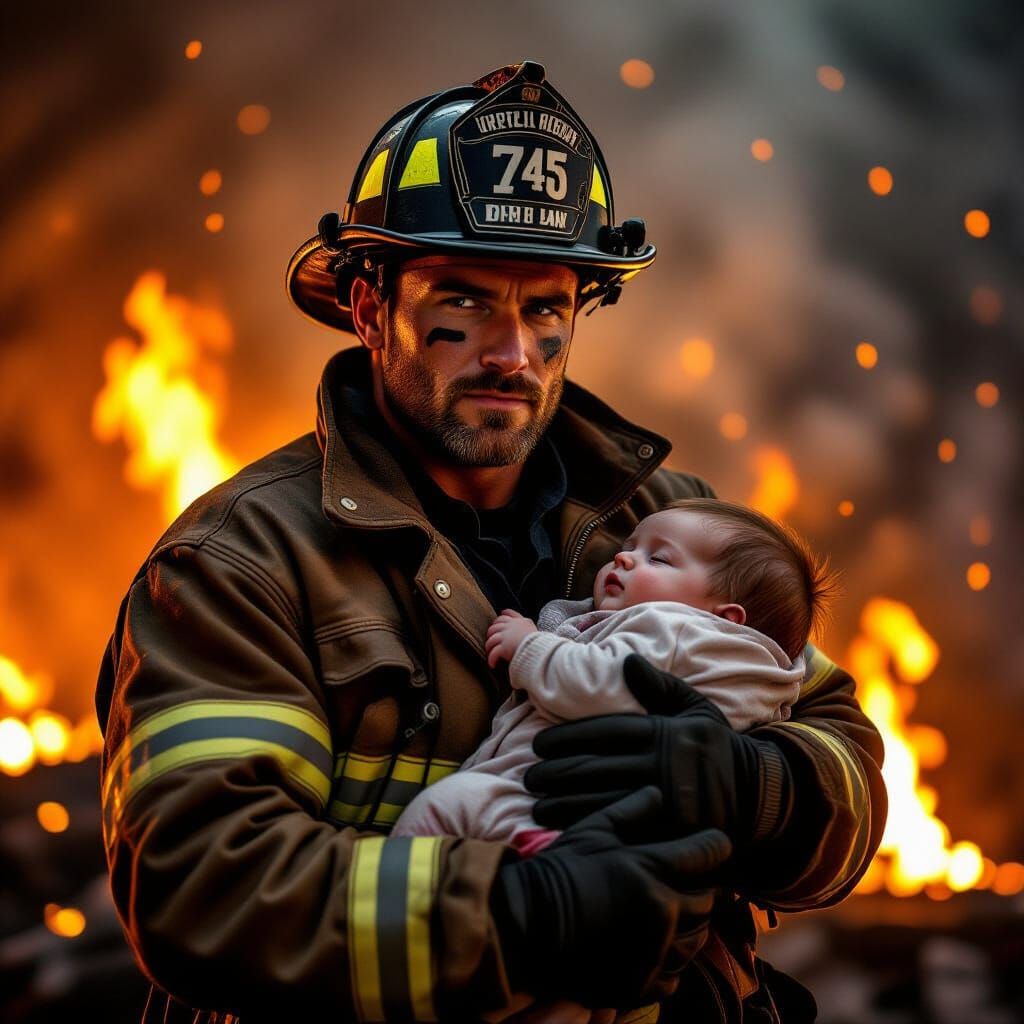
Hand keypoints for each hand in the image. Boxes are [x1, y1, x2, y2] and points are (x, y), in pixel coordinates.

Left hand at [486, 609, 538, 668]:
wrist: (540, 649)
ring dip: (489, 646)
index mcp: (520, 621)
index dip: (501, 617)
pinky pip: (493, 653)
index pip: (507, 614)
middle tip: (492, 640)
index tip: (499, 618)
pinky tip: (492, 664)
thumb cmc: (540, 641)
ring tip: (490, 652)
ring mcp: (506, 636)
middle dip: (491, 632)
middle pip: (495, 626)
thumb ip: (527, 626)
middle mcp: (511, 626)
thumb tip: (526, 625)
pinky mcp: (503, 647)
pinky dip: (491, 659)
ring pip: (491, 639)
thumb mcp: (534, 628)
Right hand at [490, 786, 730, 1008]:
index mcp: (650, 869)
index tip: (707, 845)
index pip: (710, 853)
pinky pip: (674, 977)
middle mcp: (661, 912)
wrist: (526, 923)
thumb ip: (630, 810)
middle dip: (701, 886)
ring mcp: (653, 953)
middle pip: (709, 899)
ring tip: (668, 913)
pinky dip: (669, 962)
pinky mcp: (640, 984)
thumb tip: (659, 792)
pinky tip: (652, 948)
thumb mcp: (592, 830)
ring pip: (697, 940)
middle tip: (683, 881)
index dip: (712, 845)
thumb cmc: (560, 869)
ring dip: (689, 925)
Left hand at [525, 655, 788, 850]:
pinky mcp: (669, 831)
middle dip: (558, 772)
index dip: (569, 738)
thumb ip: (660, 686)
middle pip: (598, 768)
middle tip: (528, 775)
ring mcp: (666, 801)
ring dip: (566, 804)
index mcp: (663, 733)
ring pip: (605, 802)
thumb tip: (626, 661)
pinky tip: (565, 830)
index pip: (606, 733)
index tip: (540, 744)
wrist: (756, 792)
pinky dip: (592, 829)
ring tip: (535, 804)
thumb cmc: (715, 746)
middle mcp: (662, 766)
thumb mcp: (695, 709)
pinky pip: (624, 830)